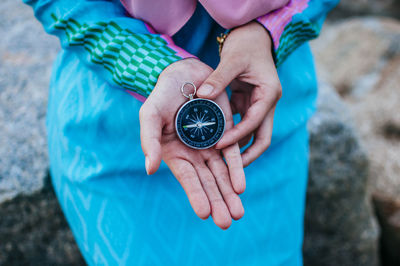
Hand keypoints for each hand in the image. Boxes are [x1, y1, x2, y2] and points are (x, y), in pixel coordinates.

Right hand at [139, 58, 244, 228]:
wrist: (184, 74)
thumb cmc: (162, 96)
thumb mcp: (150, 115)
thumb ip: (149, 140)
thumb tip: (150, 168)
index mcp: (174, 154)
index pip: (187, 178)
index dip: (195, 194)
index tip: (204, 213)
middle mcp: (193, 154)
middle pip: (207, 182)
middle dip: (216, 201)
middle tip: (226, 222)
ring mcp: (210, 145)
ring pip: (222, 174)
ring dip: (229, 193)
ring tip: (238, 213)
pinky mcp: (226, 133)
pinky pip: (232, 154)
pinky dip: (237, 170)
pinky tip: (241, 187)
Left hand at [197, 22, 281, 166]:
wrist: (253, 37)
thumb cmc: (246, 45)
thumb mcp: (232, 60)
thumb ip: (218, 79)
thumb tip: (202, 96)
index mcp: (269, 94)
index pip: (254, 123)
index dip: (236, 136)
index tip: (217, 146)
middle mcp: (267, 103)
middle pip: (262, 138)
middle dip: (248, 156)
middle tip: (229, 171)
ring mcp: (259, 105)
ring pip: (252, 134)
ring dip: (238, 147)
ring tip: (219, 161)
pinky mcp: (249, 104)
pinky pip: (242, 124)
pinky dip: (231, 133)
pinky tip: (214, 140)